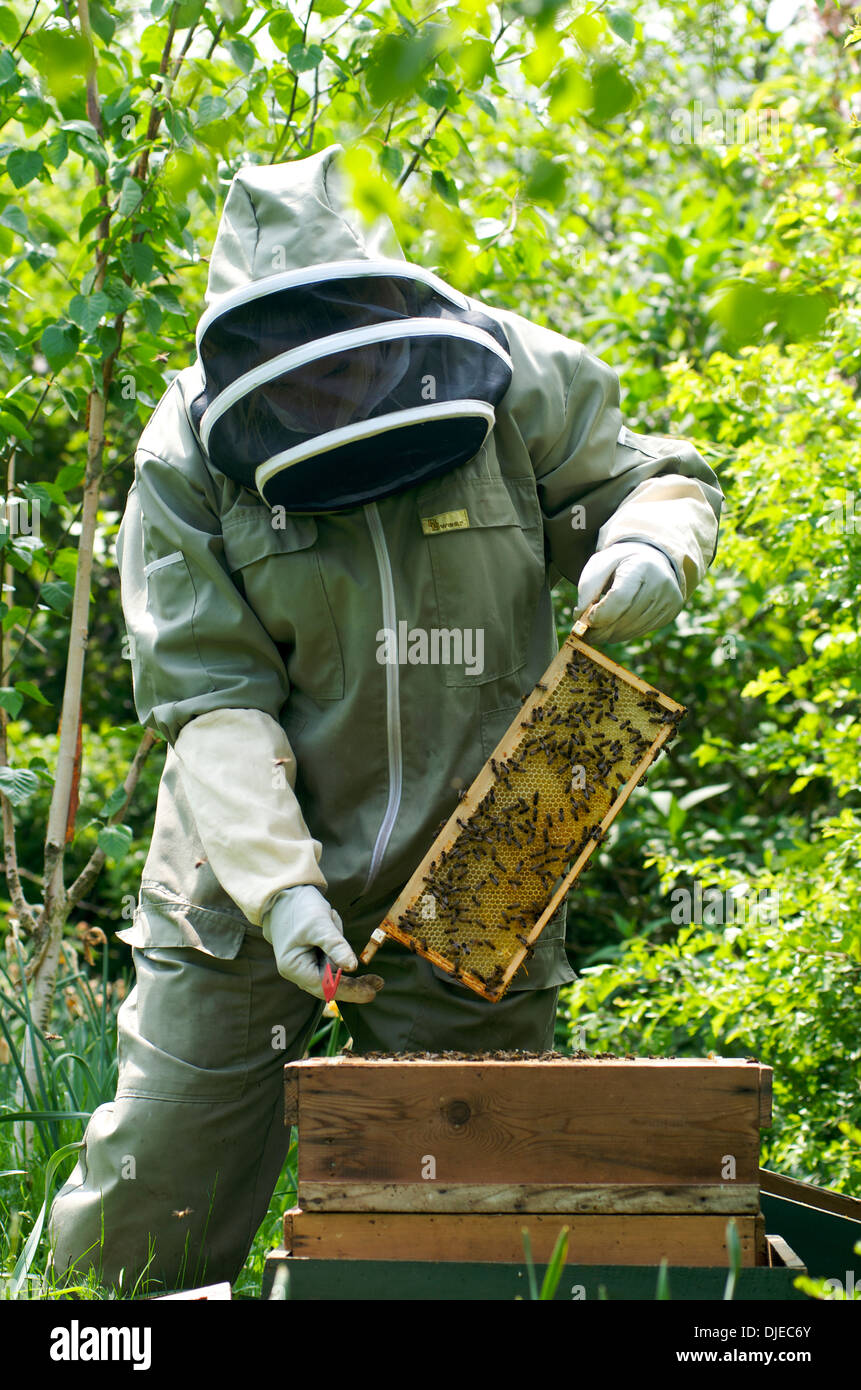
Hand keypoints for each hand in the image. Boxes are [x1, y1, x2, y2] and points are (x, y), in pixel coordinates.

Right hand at [262, 885, 383, 1003]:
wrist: (284, 894)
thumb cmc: (299, 908)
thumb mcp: (319, 924)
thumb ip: (335, 946)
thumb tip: (352, 967)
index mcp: (294, 967)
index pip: (325, 986)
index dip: (350, 990)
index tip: (371, 992)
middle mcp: (297, 970)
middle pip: (330, 984)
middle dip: (353, 982)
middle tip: (379, 982)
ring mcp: (304, 964)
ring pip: (333, 969)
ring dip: (341, 951)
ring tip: (330, 919)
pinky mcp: (311, 956)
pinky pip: (331, 958)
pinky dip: (338, 947)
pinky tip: (331, 923)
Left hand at [575, 541, 682, 643]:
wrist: (652, 558)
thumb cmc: (621, 562)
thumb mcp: (600, 564)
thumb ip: (588, 588)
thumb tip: (580, 617)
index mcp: (641, 566)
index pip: (620, 598)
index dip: (601, 614)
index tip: (586, 619)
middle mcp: (660, 583)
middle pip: (626, 617)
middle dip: (601, 629)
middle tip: (585, 633)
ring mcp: (669, 599)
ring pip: (633, 629)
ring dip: (610, 634)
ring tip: (596, 631)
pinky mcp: (671, 611)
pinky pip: (642, 631)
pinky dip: (623, 633)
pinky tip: (614, 628)